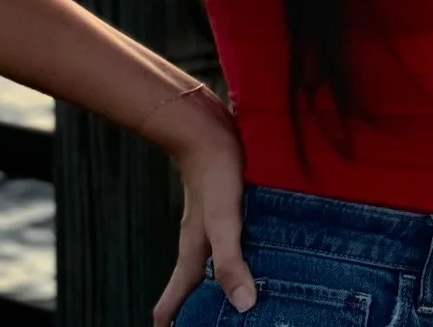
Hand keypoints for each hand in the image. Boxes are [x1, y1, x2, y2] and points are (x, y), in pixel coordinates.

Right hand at [147, 92, 257, 326]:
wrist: (207, 127)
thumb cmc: (214, 173)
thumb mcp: (223, 221)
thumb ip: (231, 261)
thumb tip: (244, 306)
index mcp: (193, 254)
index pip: (172, 302)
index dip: (171, 326)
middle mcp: (199, 243)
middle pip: (193, 288)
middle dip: (199, 312)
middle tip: (223, 324)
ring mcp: (211, 224)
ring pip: (213, 264)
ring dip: (222, 284)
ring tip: (243, 300)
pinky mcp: (226, 206)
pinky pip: (231, 241)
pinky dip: (240, 255)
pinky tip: (261, 251)